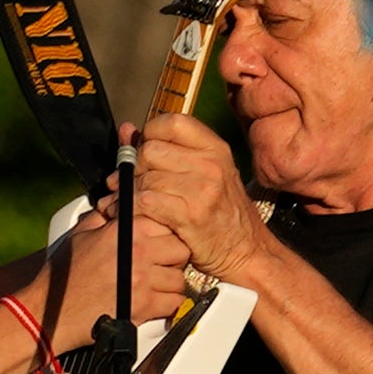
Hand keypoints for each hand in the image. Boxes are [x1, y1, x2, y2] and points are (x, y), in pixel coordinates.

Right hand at [40, 197, 196, 341]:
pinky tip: (156, 302)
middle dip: (174, 258)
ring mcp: (143, 280)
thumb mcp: (81, 233)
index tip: (162, 243)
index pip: (168, 224)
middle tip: (163, 264)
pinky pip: (174, 303)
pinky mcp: (143, 306)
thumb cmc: (63, 275)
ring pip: (179, 278)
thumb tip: (117, 208)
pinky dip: (168, 304)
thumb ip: (104, 217)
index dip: (167, 235)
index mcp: (128, 230)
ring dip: (171, 283)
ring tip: (157, 285)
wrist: (51, 310)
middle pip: (181, 250)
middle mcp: (139, 253)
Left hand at [130, 112, 266, 286]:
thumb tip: (126, 130)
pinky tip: (136, 216)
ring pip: (145, 178)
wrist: (246, 251)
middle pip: (152, 150)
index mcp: (216, 149)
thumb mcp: (206, 173)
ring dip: (132, 192)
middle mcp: (211, 164)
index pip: (172, 122)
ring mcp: (202, 189)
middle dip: (136, 167)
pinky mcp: (189, 215)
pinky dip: (134, 209)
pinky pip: (146, 201)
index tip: (145, 151)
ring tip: (132, 202)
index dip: (150, 134)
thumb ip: (167, 150)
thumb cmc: (223, 214)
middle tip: (136, 182)